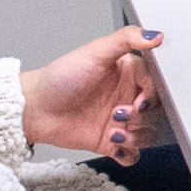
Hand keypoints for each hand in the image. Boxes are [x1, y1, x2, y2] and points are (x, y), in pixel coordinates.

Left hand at [22, 27, 167, 161]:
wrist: (35, 109)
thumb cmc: (59, 78)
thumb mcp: (95, 52)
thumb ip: (126, 39)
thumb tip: (155, 35)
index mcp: (126, 73)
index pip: (155, 84)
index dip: (151, 93)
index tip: (140, 98)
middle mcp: (124, 97)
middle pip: (154, 111)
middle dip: (141, 116)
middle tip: (120, 113)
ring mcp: (118, 121)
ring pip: (146, 133)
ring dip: (135, 136)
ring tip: (114, 131)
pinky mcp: (110, 142)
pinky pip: (132, 154)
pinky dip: (129, 153)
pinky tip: (116, 145)